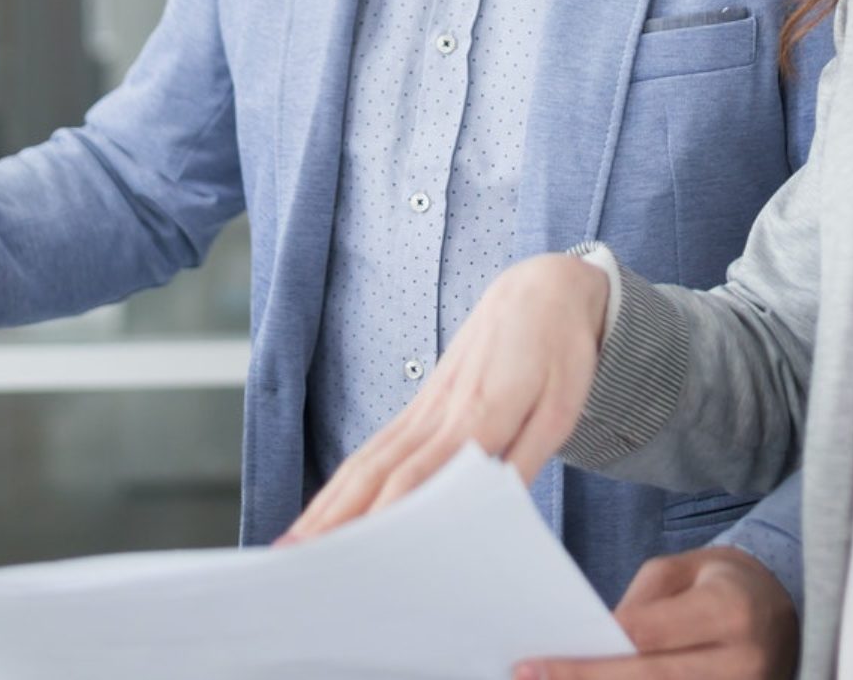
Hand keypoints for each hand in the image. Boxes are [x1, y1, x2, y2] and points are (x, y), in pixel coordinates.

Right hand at [282, 253, 610, 543]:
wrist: (543, 289)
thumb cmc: (561, 352)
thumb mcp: (562, 407)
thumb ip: (527, 457)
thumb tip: (493, 511)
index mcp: (481, 412)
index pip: (423, 472)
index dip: (387, 512)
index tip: (358, 555)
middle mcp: (442, 410)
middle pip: (378, 470)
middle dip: (335, 518)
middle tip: (296, 563)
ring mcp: (427, 405)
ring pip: (368, 459)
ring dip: (328, 502)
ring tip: (290, 544)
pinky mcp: (423, 403)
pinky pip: (378, 445)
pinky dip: (346, 479)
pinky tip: (325, 506)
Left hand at [517, 546, 798, 679]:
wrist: (784, 609)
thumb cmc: (723, 583)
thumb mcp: (682, 571)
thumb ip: (639, 607)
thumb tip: (595, 645)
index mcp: (728, 610)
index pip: (647, 639)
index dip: (590, 656)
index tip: (539, 661)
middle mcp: (742, 663)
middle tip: (532, 679)